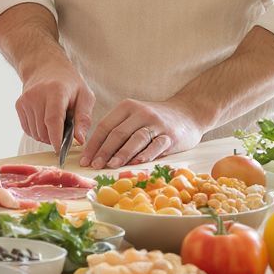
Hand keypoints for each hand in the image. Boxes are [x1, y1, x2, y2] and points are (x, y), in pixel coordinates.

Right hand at [15, 61, 95, 151]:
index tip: (60, 151)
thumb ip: (83, 118)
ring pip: (36, 133)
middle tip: (66, 129)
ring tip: (56, 122)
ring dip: (47, 136)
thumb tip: (79, 141)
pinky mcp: (19, 105)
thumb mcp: (85, 96)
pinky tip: (46, 121)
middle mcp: (37, 95)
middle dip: (56, 138)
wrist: (46, 66)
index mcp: (56, 91)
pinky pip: (28, 130)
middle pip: (43, 130)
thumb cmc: (69, 83)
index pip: (53, 120)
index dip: (56, 138)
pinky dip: (38, 132)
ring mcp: (26, 100)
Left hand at [79, 99, 203, 168]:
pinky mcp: (171, 135)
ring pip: (136, 139)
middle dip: (104, 151)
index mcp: (127, 107)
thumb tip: (95, 154)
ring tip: (111, 166)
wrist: (188, 112)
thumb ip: (118, 130)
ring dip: (122, 154)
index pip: (105, 126)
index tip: (85, 160)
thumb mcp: (134, 117)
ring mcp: (156, 124)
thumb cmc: (154, 119)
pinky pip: (157, 145)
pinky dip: (146, 155)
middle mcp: (141, 113)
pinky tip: (136, 164)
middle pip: (118, 133)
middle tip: (94, 166)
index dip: (94, 144)